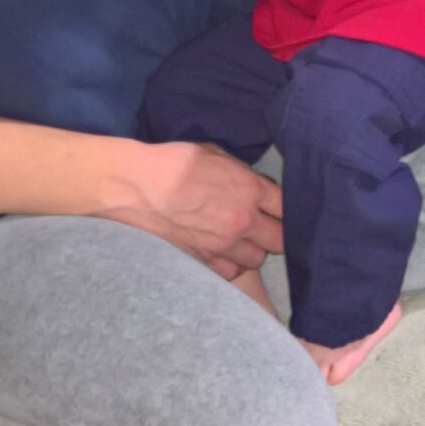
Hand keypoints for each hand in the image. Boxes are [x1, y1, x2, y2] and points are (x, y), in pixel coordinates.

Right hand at [98, 140, 283, 279]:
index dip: (284, 207)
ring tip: (239, 238)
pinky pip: (232, 272)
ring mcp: (225, 246)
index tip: (278, 206)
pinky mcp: (206, 262)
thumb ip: (239, 172)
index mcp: (249, 189)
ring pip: (258, 259)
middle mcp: (243, 221)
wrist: (138, 187)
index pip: (286, 206)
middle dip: (275, 231)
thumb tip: (250, 183)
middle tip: (262, 224)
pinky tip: (222, 251)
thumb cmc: (173, 162)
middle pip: (281, 240)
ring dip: (253, 248)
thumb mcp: (213, 153)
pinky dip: (231, 263)